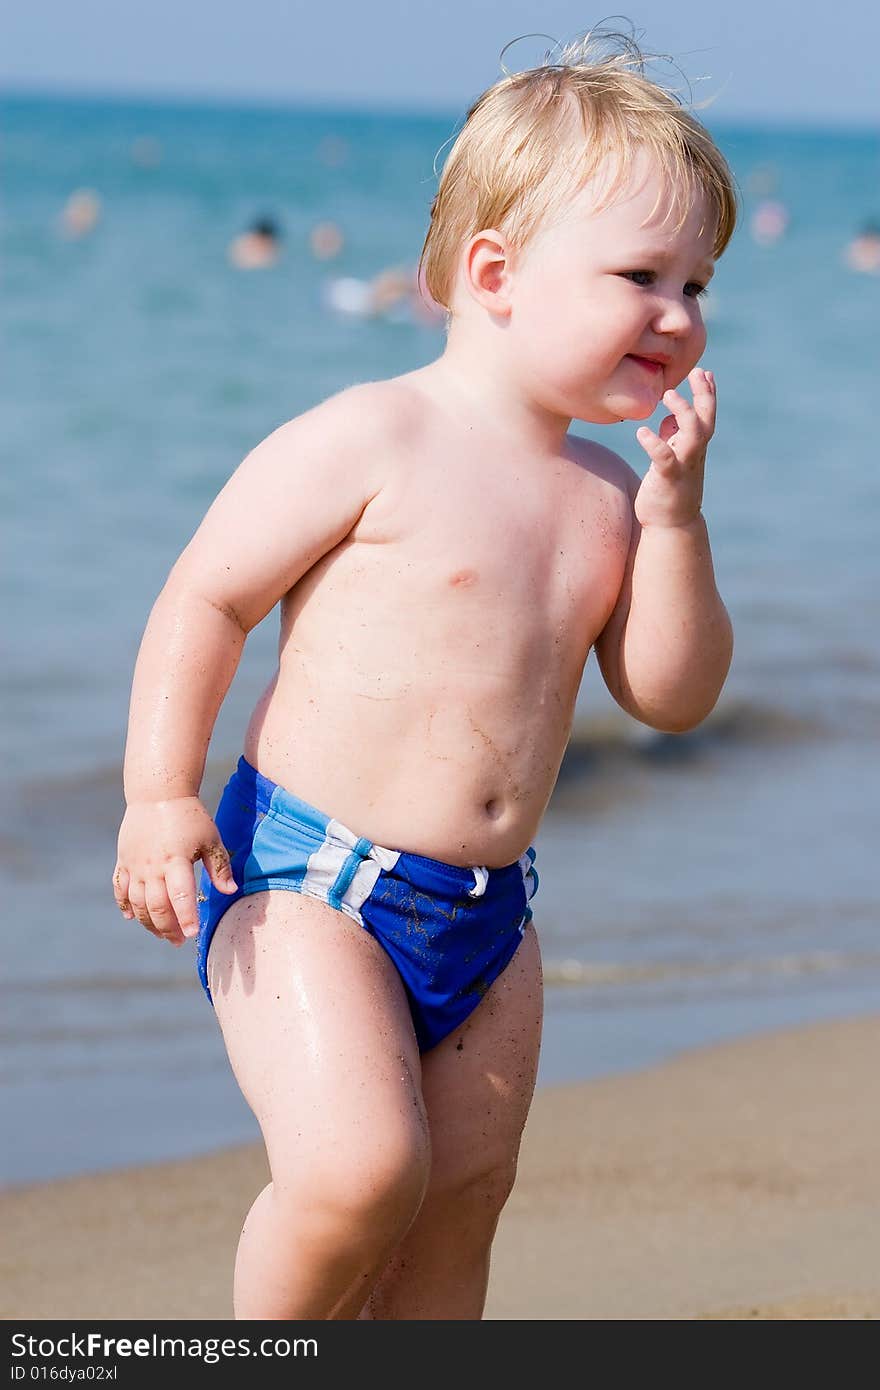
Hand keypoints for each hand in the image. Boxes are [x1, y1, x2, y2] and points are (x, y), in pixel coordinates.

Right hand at [112, 797, 236, 945]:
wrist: (157, 794)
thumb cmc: (190, 816)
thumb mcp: (210, 838)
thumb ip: (219, 867)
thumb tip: (230, 891)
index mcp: (176, 860)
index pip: (180, 896)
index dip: (186, 917)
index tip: (192, 934)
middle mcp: (152, 866)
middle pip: (156, 906)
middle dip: (168, 928)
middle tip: (178, 941)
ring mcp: (135, 864)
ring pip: (137, 903)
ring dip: (148, 922)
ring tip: (161, 934)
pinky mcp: (123, 860)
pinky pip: (120, 889)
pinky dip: (124, 906)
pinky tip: (132, 918)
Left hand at [633, 367, 715, 528]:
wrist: (672, 525)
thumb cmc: (670, 489)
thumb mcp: (674, 459)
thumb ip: (674, 438)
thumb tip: (668, 420)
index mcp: (695, 447)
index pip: (707, 414)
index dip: (708, 393)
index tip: (704, 371)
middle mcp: (694, 453)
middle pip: (706, 419)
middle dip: (704, 395)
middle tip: (696, 372)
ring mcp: (684, 466)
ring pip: (693, 434)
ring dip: (683, 412)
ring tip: (667, 394)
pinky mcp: (668, 479)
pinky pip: (664, 458)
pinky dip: (654, 443)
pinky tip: (642, 432)